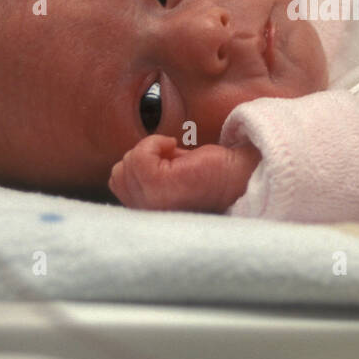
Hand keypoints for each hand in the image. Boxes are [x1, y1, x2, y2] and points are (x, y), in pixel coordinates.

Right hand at [109, 135, 260, 212]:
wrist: (242, 173)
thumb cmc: (212, 172)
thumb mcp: (170, 173)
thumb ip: (146, 174)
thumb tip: (126, 161)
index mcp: (150, 213)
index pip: (116, 184)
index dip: (136, 164)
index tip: (164, 161)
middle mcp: (149, 214)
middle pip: (118, 174)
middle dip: (142, 155)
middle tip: (172, 157)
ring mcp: (154, 204)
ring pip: (125, 166)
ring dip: (149, 149)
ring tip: (175, 153)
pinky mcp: (163, 188)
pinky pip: (139, 158)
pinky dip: (154, 144)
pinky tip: (175, 147)